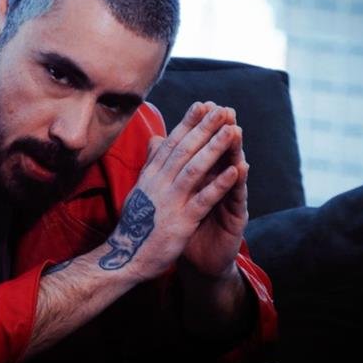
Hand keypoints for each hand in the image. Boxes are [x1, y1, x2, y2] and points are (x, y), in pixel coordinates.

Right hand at [98, 102, 241, 280]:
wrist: (127, 257)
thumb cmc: (136, 223)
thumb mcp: (140, 188)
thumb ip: (151, 164)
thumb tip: (156, 138)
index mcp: (151, 175)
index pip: (172, 143)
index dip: (188, 123)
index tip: (203, 105)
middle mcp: (159, 183)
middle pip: (185, 150)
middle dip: (205, 128)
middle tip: (223, 109)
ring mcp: (170, 201)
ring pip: (195, 168)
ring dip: (215, 148)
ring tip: (233, 131)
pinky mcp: (181, 221)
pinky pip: (203, 199)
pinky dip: (219, 184)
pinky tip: (236, 171)